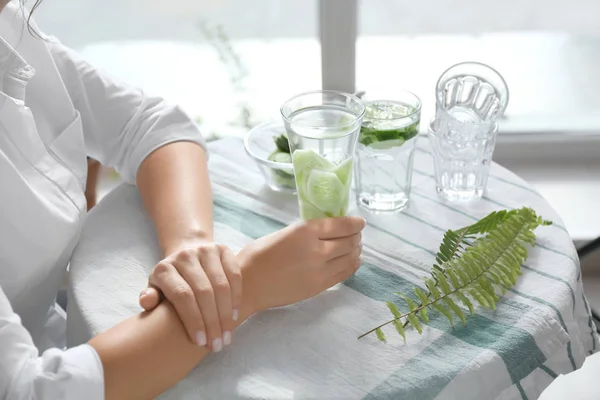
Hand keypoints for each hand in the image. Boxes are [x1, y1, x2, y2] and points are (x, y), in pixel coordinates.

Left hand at [139, 241, 241, 351]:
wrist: (186, 251)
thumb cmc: (170, 280)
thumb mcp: (155, 289)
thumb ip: (150, 297)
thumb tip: (147, 302)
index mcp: (165, 268)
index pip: (182, 295)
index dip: (193, 320)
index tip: (200, 342)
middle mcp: (185, 256)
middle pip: (204, 292)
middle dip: (212, 322)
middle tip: (217, 344)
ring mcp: (206, 250)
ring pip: (221, 285)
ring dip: (226, 314)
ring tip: (227, 335)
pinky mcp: (223, 249)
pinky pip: (234, 275)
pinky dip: (236, 297)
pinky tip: (235, 316)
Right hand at [238, 216, 365, 313]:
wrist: (248, 285)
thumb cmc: (257, 255)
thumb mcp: (283, 233)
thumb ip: (306, 232)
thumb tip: (325, 232)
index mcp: (305, 231)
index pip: (341, 225)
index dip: (355, 223)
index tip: (360, 222)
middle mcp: (317, 250)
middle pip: (349, 242)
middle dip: (356, 237)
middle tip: (356, 235)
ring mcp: (320, 270)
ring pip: (349, 258)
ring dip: (356, 251)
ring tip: (355, 247)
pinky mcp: (319, 287)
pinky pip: (343, 274)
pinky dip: (352, 266)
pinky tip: (353, 262)